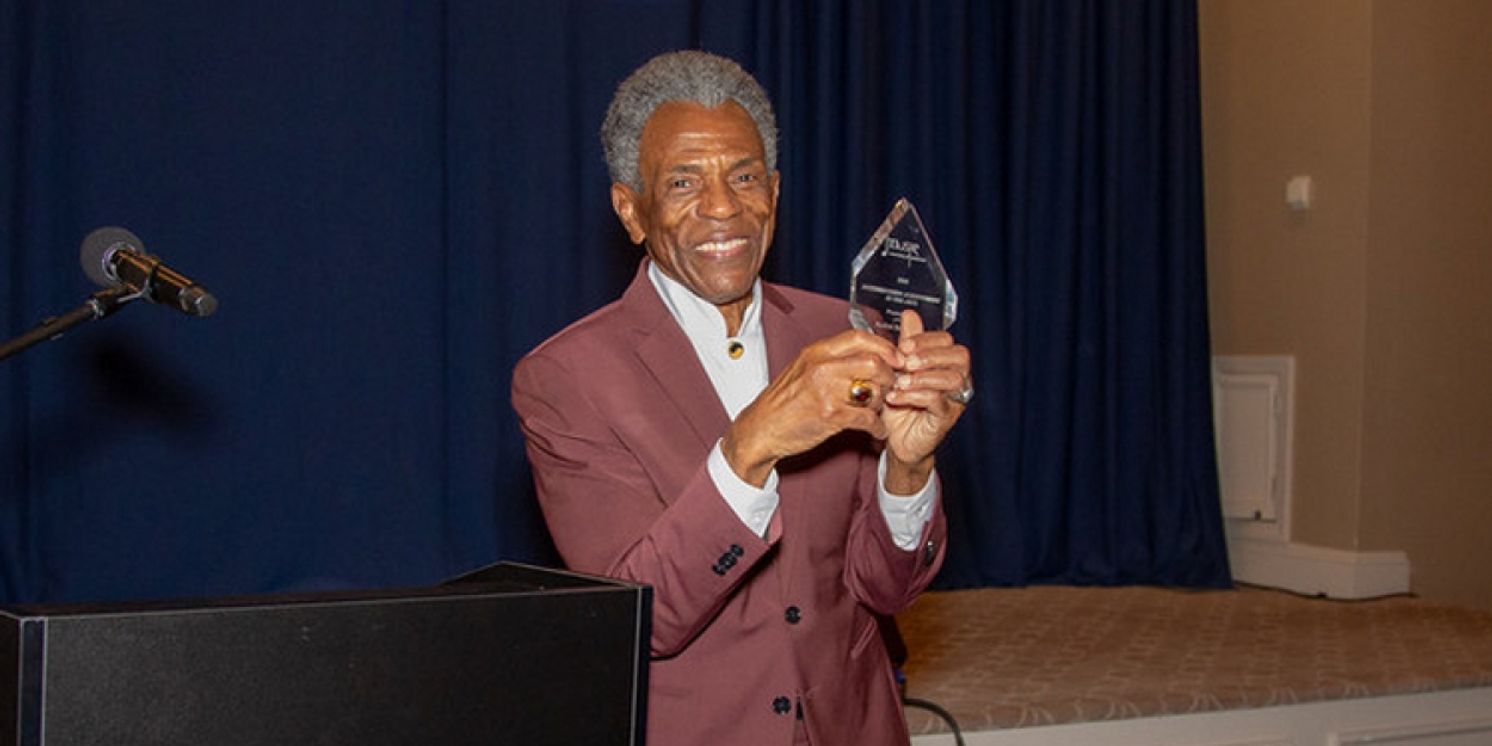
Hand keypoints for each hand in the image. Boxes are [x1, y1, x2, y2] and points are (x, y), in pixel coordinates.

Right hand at [723, 329, 902, 485]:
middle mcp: (821, 367)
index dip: (884, 346)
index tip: (896, 357)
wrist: (761, 429)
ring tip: (878, 409)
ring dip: (883, 402)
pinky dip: (877, 427)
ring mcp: (826, 391)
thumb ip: (831, 359)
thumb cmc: (783, 402)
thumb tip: (866, 354)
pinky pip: (867, 418)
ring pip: (873, 389)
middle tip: (889, 387)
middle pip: (873, 361)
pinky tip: (876, 430)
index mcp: (816, 352)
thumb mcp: (803, 369)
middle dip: (889, 376)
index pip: (859, 337)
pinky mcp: (830, 416)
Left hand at [881, 310, 970, 492]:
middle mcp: (957, 379)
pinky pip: (938, 402)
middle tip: (905, 361)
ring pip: (953, 379)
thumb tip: (910, 314)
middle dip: (931, 355)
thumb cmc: (899, 402)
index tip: (904, 345)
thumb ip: (907, 343)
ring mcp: (954, 400)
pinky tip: (895, 397)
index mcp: (946, 363)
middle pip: (960, 356)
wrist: (894, 438)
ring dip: (924, 376)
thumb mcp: (898, 369)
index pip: (948, 341)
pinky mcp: (945, 419)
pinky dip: (915, 396)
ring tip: (899, 381)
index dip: (927, 340)